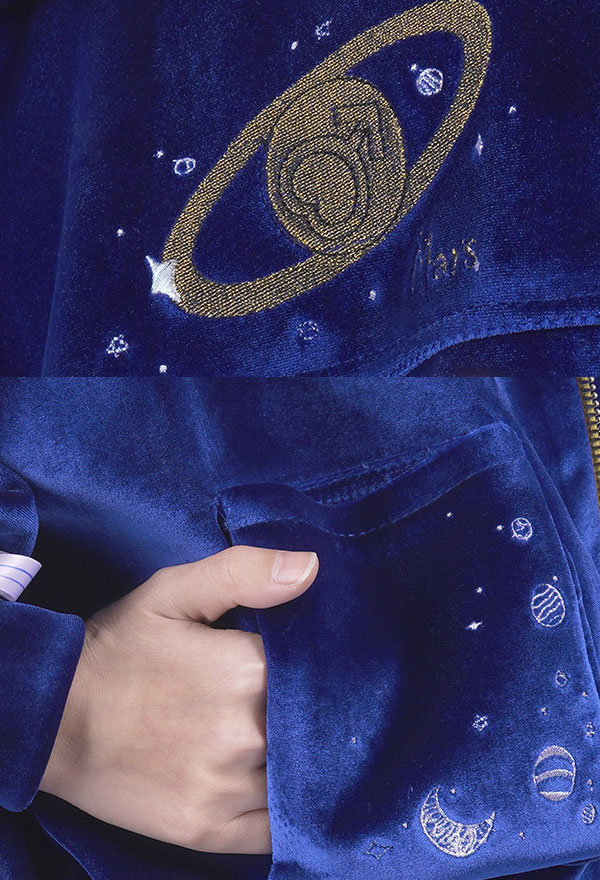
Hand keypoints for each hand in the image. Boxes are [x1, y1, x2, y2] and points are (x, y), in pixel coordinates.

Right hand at [39, 547, 317, 852]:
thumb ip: (243, 572)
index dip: (320, 667)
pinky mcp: (210, 832)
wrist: (50, 719)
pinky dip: (289, 809)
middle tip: (298, 700)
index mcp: (245, 671)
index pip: (320, 671)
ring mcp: (228, 790)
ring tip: (283, 737)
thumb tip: (311, 567)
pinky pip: (278, 829)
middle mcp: (245, 735)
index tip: (310, 663)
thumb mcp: (171, 591)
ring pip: (303, 778)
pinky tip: (277, 783)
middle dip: (315, 712)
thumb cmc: (116, 650)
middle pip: (317, 725)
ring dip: (304, 759)